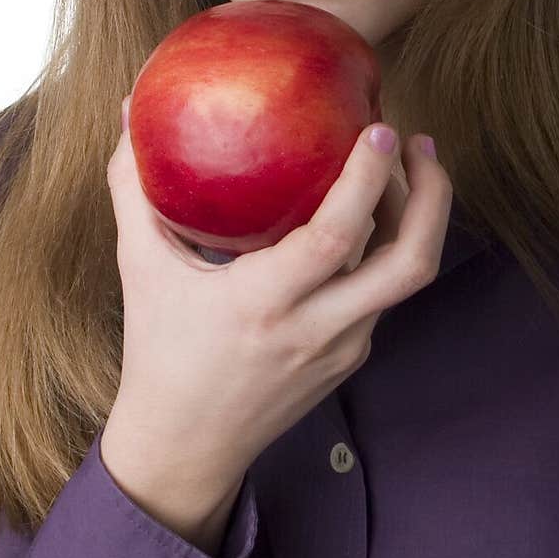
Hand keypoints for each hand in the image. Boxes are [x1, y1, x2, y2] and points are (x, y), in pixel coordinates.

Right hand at [102, 97, 451, 496]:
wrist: (185, 448)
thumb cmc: (158, 351)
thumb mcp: (139, 267)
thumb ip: (133, 187)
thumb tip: (127, 109)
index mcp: (262, 303)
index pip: (336, 237)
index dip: (367, 180)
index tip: (380, 128)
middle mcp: (316, 329)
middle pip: (410, 263)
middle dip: (432, 196)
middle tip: (416, 139)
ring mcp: (343, 348)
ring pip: (406, 276)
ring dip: (415, 216)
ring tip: (404, 162)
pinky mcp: (352, 357)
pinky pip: (383, 292)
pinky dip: (388, 245)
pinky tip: (370, 211)